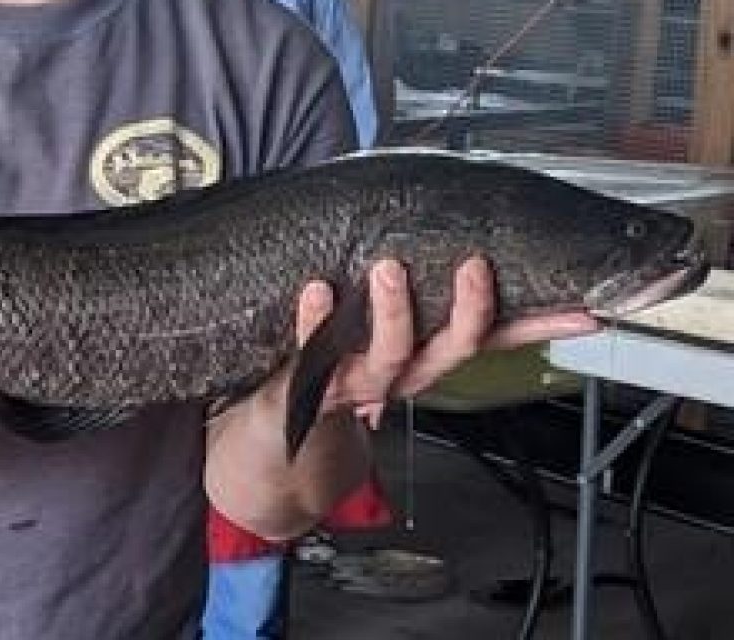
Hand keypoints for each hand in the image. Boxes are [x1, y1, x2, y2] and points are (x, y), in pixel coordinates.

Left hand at [301, 257, 598, 423]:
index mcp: (429, 357)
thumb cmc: (348, 354)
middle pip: (451, 352)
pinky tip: (317, 290)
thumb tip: (487, 252)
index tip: (579, 312)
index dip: (539, 330)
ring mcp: (359, 379)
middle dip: (468, 311)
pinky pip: (314, 349)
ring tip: (389, 270)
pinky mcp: (311, 379)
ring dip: (394, 311)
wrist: (288, 411)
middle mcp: (402, 374)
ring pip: (390, 354)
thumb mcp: (401, 329)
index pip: (495, 342)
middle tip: (473, 268)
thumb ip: (438, 299)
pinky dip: (315, 319)